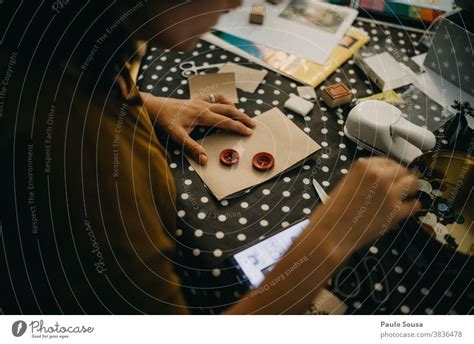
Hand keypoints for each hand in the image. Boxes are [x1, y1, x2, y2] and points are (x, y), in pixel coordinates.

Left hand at [141, 93, 255, 164]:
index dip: (238, 127)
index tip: (248, 131)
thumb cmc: (165, 121)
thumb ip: (192, 148)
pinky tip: (225, 104)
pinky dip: (223, 100)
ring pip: (223, 102)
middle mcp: (204, 106)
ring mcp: (200, 101)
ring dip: (234, 108)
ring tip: (242, 115)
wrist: (155, 107)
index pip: (225, 121)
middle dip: (242, 117)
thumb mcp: (177, 137)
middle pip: (229, 110)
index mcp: (203, 115)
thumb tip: (204, 160)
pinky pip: (214, 97)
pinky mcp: (196, 99)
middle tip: (253, 124)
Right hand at [309, 157, 420, 254]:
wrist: (331, 232)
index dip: (392, 168)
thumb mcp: (345, 184)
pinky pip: (414, 205)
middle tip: (403, 183)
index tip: (394, 173)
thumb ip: (363, 178)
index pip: (387, 161)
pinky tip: (410, 207)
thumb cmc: (332, 212)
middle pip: (402, 170)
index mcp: (363, 167)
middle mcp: (379, 176)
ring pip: (413, 183)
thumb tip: (378, 180)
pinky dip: (413, 206)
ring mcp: (389, 193)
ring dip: (412, 187)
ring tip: (410, 192)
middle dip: (403, 177)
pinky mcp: (396, 211)